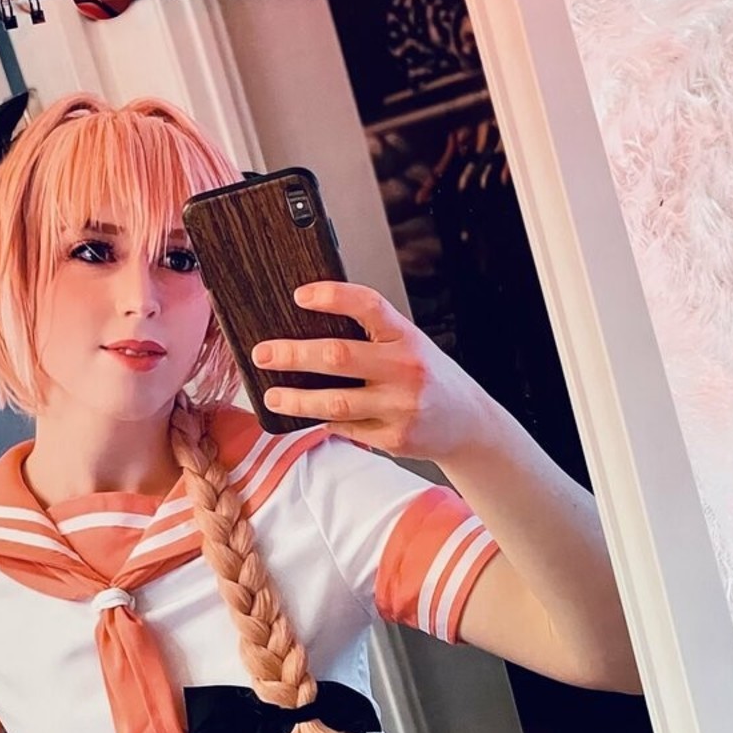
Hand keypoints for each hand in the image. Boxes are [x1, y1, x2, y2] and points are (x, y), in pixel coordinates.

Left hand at [252, 280, 494, 462]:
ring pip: (335, 403)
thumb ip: (373, 338)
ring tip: (271, 394)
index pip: (369, 306)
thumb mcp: (410, 345)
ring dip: (297, 398)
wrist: (469, 423)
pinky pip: (346, 428)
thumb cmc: (430, 377)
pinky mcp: (394, 438)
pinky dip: (322, 421)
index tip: (300, 295)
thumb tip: (310, 331)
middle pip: (339, 358)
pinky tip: (306, 415)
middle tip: (263, 353)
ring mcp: (400, 407)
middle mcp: (406, 369)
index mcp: (407, 337)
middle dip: (293, 354)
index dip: (333, 297)